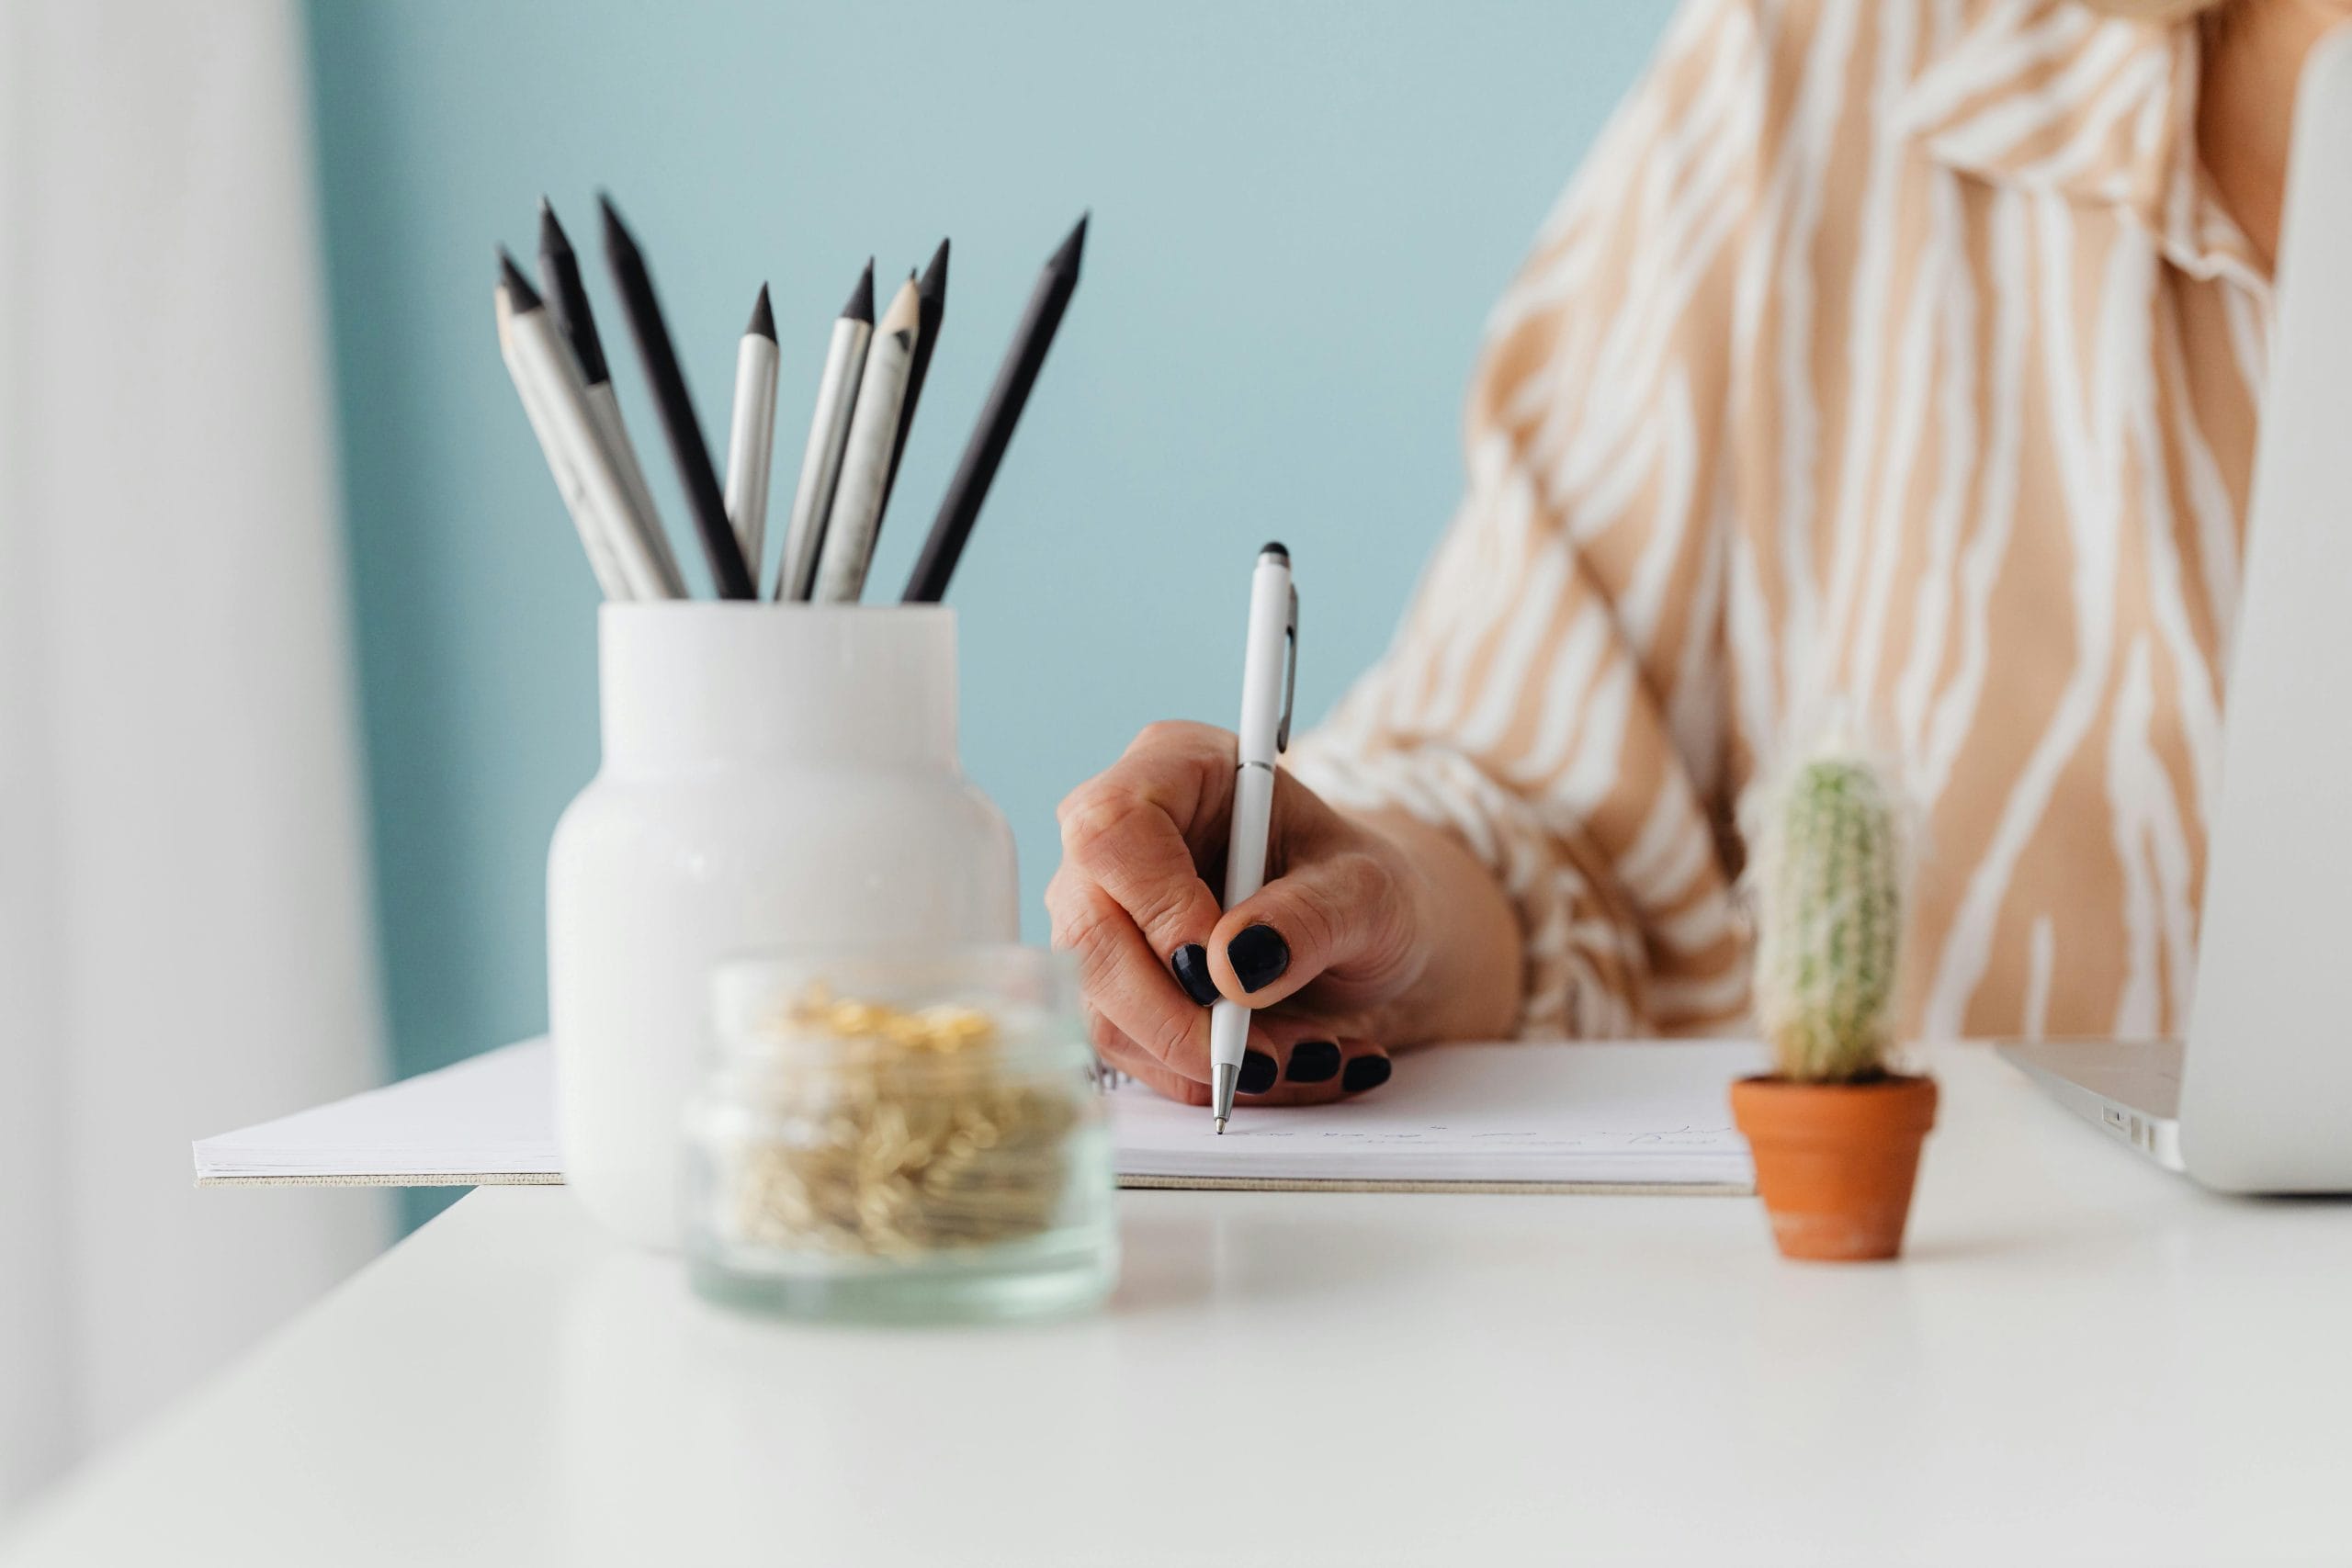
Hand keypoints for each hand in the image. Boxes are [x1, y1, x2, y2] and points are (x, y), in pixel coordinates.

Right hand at [1047, 721, 1433, 1106]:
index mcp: (1176, 769)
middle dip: (1175, 1016)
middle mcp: (1118, 840)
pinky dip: (1204, 1077)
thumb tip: (1231, 968)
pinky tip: (1281, 1068)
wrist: (1364, 937)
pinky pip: (1129, 1050)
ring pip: (1101, 1007)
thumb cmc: (1362, 888)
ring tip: (1304, 1056)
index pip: (1115, 829)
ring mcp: (1103, 914)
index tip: (1219, 972)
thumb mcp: (1370, 892)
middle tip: (1264, 1056)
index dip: (1158, 907)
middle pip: (1090, 932)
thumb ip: (1312, 917)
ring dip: (1200, 1057)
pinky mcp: (1111, 984)